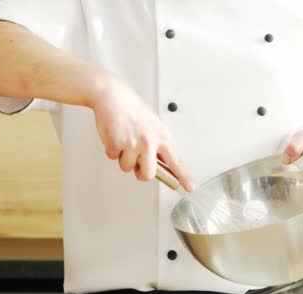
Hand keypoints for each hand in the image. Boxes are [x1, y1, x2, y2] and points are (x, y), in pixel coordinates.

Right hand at [91, 73, 193, 190]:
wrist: (114, 97)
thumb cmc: (133, 111)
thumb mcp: (154, 127)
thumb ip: (158, 146)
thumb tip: (160, 166)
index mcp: (162, 137)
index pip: (176, 161)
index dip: (183, 176)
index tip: (190, 187)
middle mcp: (150, 141)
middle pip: (148, 174)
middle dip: (140, 172)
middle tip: (137, 161)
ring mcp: (133, 143)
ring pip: (127, 167)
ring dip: (123, 157)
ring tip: (124, 139)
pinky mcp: (117, 143)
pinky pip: (113, 157)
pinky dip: (112, 149)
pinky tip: (116, 135)